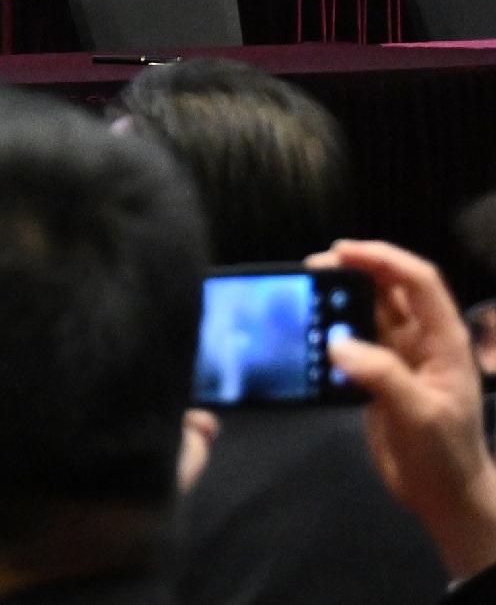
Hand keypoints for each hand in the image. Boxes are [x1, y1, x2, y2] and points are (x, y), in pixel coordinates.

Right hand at [320, 239, 495, 579]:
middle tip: (311, 270)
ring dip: (340, 298)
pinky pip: (354, 340)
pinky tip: (309, 331)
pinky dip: (332, 329)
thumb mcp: (420, 416)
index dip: (383, 259)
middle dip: (355, 270)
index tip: (341, 252)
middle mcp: (423, 342)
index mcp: (444, 342)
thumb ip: (382, 377)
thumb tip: (336, 344)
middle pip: (391, 289)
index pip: (419, 283)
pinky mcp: (379, 376)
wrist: (445, 497)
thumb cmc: (444, 455)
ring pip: (370, 312)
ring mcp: (401, 358)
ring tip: (304, 293)